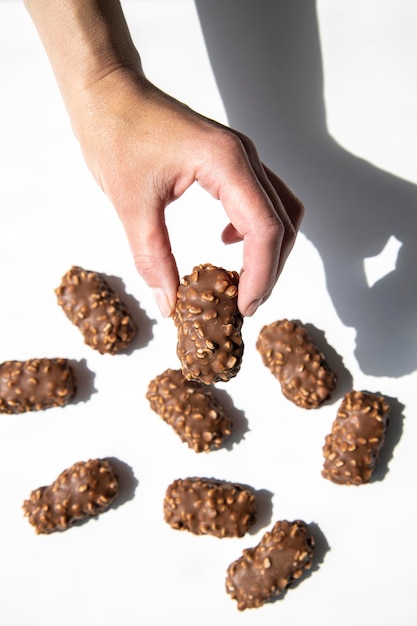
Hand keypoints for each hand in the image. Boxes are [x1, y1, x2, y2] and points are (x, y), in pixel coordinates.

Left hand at [74, 70, 303, 316]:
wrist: (107, 93)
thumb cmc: (116, 134)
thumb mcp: (131, 204)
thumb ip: (153, 258)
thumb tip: (169, 304)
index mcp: (225, 163)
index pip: (265, 228)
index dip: (261, 273)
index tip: (244, 306)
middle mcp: (243, 157)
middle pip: (282, 222)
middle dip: (270, 268)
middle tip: (247, 303)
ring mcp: (241, 156)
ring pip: (279, 210)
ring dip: (268, 249)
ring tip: (244, 281)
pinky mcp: (230, 160)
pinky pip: (261, 199)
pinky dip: (255, 229)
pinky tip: (226, 242)